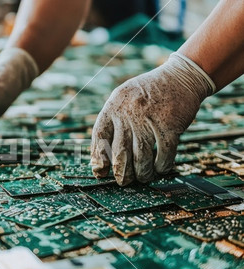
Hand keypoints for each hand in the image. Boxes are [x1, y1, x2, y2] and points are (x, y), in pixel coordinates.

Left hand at [91, 52, 215, 185]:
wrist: (179, 77)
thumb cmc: (147, 94)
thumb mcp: (122, 99)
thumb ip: (111, 123)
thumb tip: (100, 157)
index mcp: (113, 107)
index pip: (99, 137)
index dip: (98, 158)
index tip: (100, 172)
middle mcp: (129, 113)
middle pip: (119, 153)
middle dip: (121, 173)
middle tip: (123, 181)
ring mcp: (149, 120)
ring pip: (141, 158)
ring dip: (142, 173)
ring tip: (143, 177)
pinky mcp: (170, 125)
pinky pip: (164, 155)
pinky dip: (162, 166)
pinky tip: (160, 168)